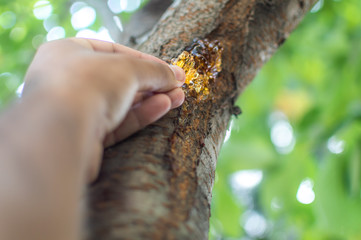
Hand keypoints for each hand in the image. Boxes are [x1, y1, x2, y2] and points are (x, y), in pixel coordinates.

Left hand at [24, 38, 185, 180]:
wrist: (61, 131)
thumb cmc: (88, 84)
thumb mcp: (128, 68)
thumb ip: (153, 70)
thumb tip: (176, 76)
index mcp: (68, 53)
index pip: (114, 52)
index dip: (145, 60)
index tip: (169, 68)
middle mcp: (68, 81)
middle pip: (119, 79)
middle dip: (152, 82)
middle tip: (177, 85)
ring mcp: (75, 110)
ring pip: (120, 103)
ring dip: (151, 99)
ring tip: (178, 98)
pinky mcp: (84, 137)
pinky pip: (117, 122)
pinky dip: (140, 115)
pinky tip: (163, 108)